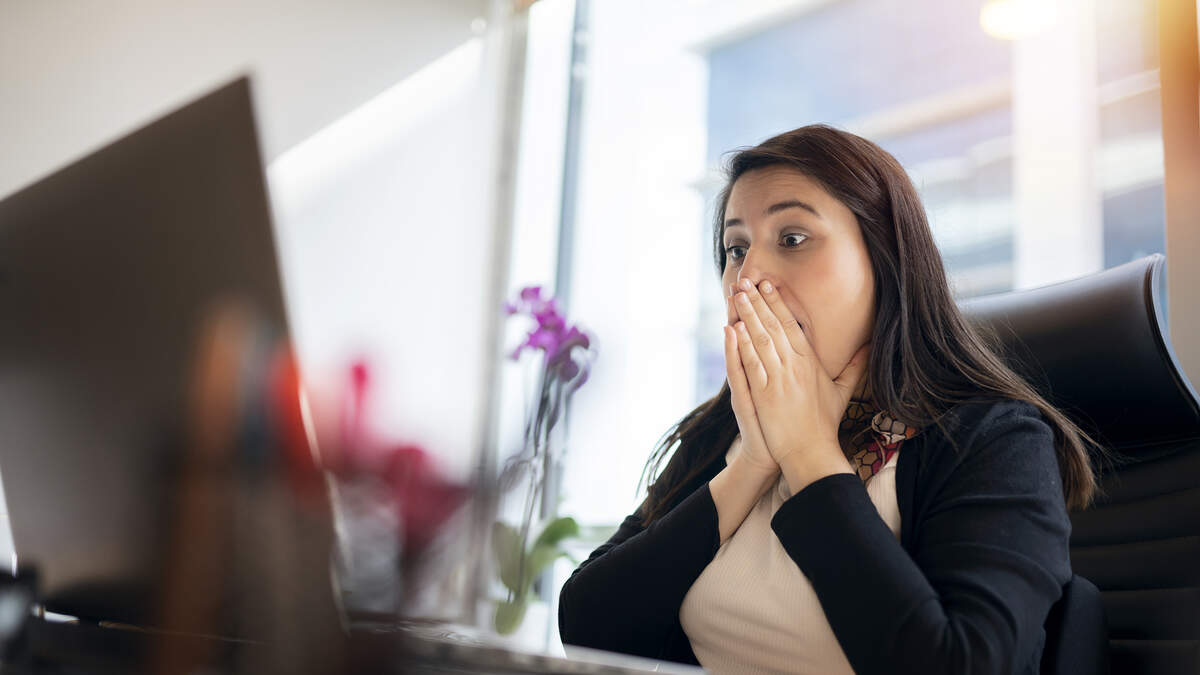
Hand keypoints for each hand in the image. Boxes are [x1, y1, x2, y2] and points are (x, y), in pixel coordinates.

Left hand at [728, 278, 869, 484]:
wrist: (811, 451)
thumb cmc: (824, 423)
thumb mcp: (842, 391)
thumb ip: (855, 366)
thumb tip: (870, 345)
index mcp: (811, 362)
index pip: (792, 324)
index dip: (777, 303)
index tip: (767, 285)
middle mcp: (795, 366)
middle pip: (773, 326)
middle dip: (757, 301)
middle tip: (744, 281)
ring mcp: (779, 379)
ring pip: (760, 339)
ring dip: (746, 315)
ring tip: (735, 295)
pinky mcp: (764, 394)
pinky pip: (750, 363)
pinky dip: (740, 345)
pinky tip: (732, 328)